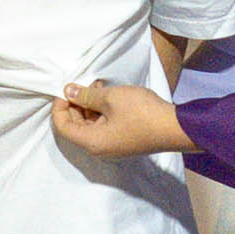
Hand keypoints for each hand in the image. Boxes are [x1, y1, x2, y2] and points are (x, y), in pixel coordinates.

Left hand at [53, 80, 190, 164]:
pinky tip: (109, 95)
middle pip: (75, 126)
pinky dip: (102, 111)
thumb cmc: (142, 113)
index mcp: (91, 142)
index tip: (66, 89)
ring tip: (99, 86)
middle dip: (75, 104)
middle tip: (85, 84)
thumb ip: (86, 95)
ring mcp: (111, 147)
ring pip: (90, 125)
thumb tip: (68, 92)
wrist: (175, 127)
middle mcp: (98, 149)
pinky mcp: (122, 141)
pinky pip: (103, 127)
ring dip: (90, 105)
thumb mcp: (111, 98)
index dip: (59, 106)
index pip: (62, 126)